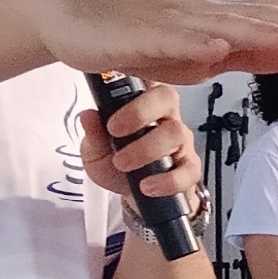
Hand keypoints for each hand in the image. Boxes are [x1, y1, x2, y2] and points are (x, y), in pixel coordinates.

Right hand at [22, 0, 277, 86]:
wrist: (71, 21)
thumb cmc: (139, 38)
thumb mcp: (206, 54)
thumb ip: (251, 53)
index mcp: (223, 22)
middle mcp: (206, 15)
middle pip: (265, 15)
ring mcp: (176, 22)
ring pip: (227, 25)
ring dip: (265, 29)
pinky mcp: (143, 35)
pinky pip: (174, 40)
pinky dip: (199, 42)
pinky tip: (222, 46)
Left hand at [77, 88, 203, 209]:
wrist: (134, 197)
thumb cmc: (117, 167)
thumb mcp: (96, 152)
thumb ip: (93, 135)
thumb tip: (87, 115)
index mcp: (145, 106)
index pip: (148, 81)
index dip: (134, 87)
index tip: (111, 116)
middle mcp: (167, 118)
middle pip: (167, 98)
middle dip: (140, 113)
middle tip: (116, 134)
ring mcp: (182, 142)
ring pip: (176, 132)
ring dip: (146, 149)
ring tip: (124, 164)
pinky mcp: (190, 168)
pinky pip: (188, 169)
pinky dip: (167, 180)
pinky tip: (148, 186)